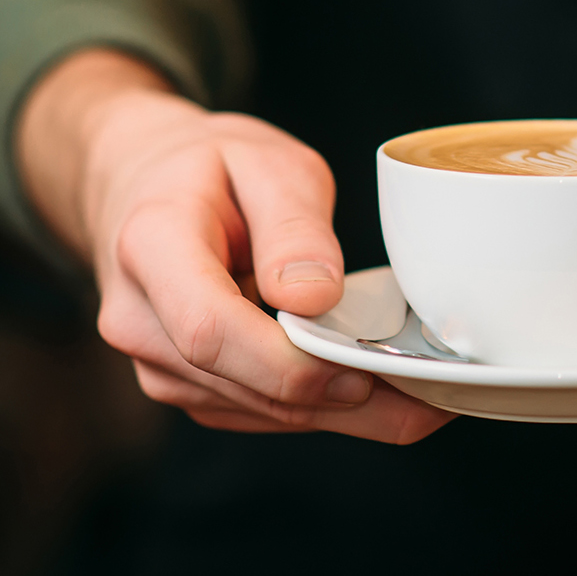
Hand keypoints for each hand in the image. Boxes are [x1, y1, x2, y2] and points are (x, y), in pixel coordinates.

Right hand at [18, 49, 452, 442]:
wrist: (145, 188)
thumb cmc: (209, 169)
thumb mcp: (264, 162)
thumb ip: (292, 226)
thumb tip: (314, 298)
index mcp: (150, 248)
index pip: (209, 330)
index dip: (290, 362)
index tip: (364, 364)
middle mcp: (141, 322)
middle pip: (246, 386)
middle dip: (345, 399)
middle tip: (435, 391)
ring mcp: (160, 366)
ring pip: (265, 412)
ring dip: (347, 413)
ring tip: (427, 391)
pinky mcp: (193, 390)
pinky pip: (266, 413)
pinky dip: (327, 408)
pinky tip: (384, 389)